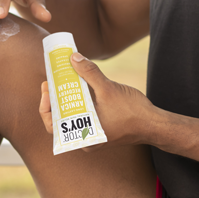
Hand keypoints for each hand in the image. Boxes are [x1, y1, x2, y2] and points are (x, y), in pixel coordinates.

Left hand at [39, 53, 156, 149]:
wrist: (153, 125)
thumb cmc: (132, 112)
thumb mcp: (108, 88)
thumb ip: (89, 73)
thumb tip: (73, 57)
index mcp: (82, 135)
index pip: (51, 125)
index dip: (45, 105)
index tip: (47, 86)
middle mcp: (84, 139)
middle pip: (58, 121)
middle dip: (53, 100)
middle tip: (52, 82)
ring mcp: (92, 136)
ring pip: (70, 119)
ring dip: (65, 101)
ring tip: (63, 83)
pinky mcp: (100, 131)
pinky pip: (82, 118)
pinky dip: (78, 105)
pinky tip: (79, 89)